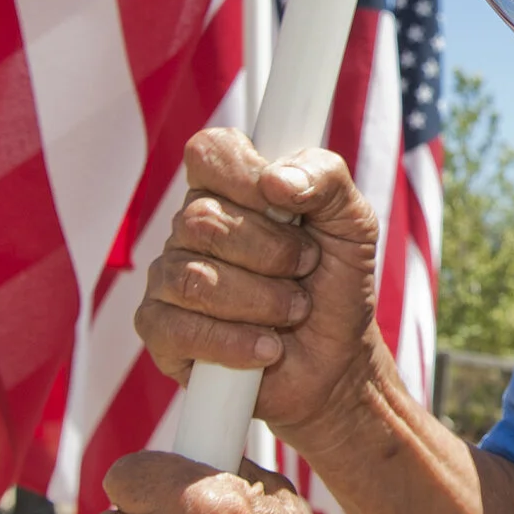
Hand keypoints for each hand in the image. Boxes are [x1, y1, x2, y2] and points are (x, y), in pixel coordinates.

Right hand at [136, 128, 391, 439]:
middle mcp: (191, 228)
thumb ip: (327, 179)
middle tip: (305, 270)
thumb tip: (277, 179)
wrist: (339, 360)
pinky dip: (236, 344)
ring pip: (194, 279)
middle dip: (273, 253)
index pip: (209, 152)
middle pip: (202, 220)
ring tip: (293, 312)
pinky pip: (181, 330)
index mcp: (231, 188)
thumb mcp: (353, 223)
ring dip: (263, 301)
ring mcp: (169, 278)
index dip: (244, 175)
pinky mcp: (161, 331)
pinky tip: (268, 348)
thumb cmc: (337, 282)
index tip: (285, 202)